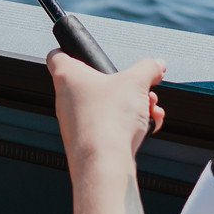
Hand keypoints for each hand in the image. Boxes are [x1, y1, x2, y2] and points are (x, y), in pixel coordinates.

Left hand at [48, 52, 165, 169]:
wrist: (105, 165)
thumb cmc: (108, 121)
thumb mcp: (136, 82)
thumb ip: (148, 68)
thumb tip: (157, 65)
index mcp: (68, 77)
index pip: (57, 55)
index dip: (70, 49)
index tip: (84, 51)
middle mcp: (66, 100)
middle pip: (94, 83)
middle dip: (123, 85)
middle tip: (140, 88)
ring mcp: (75, 123)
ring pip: (106, 106)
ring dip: (131, 106)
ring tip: (149, 109)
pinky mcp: (87, 143)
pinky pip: (109, 127)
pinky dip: (128, 125)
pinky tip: (148, 127)